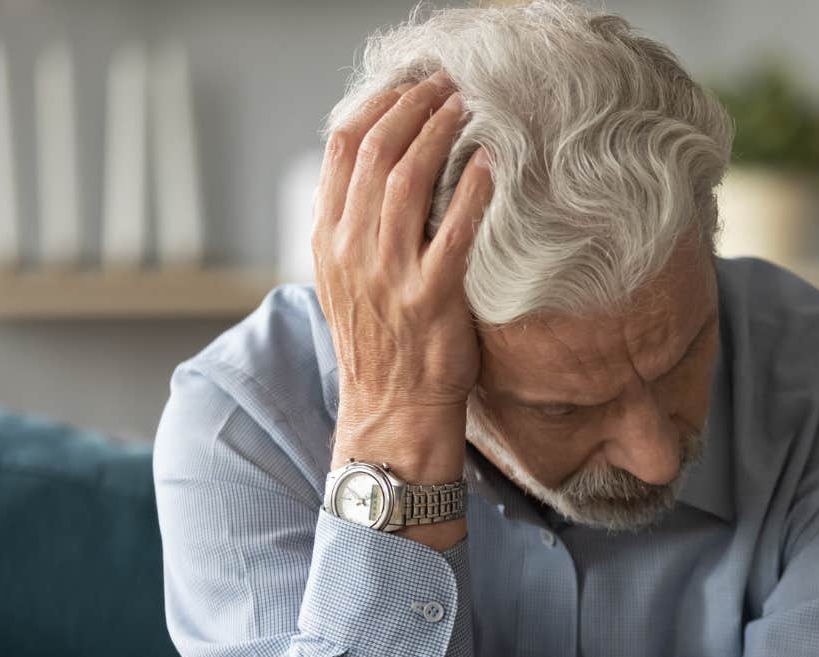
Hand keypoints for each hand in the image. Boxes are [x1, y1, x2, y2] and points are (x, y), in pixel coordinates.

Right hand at [313, 75, 493, 483]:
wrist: (393, 408)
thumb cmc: (382, 341)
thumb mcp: (348, 279)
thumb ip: (355, 225)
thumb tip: (381, 167)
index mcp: (328, 238)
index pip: (340, 148)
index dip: (376, 105)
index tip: (408, 86)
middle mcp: (351, 249)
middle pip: (376, 151)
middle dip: (414, 108)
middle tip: (446, 86)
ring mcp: (389, 273)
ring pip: (408, 180)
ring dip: (440, 135)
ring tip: (468, 108)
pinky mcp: (430, 297)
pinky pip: (453, 230)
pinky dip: (471, 190)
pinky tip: (490, 164)